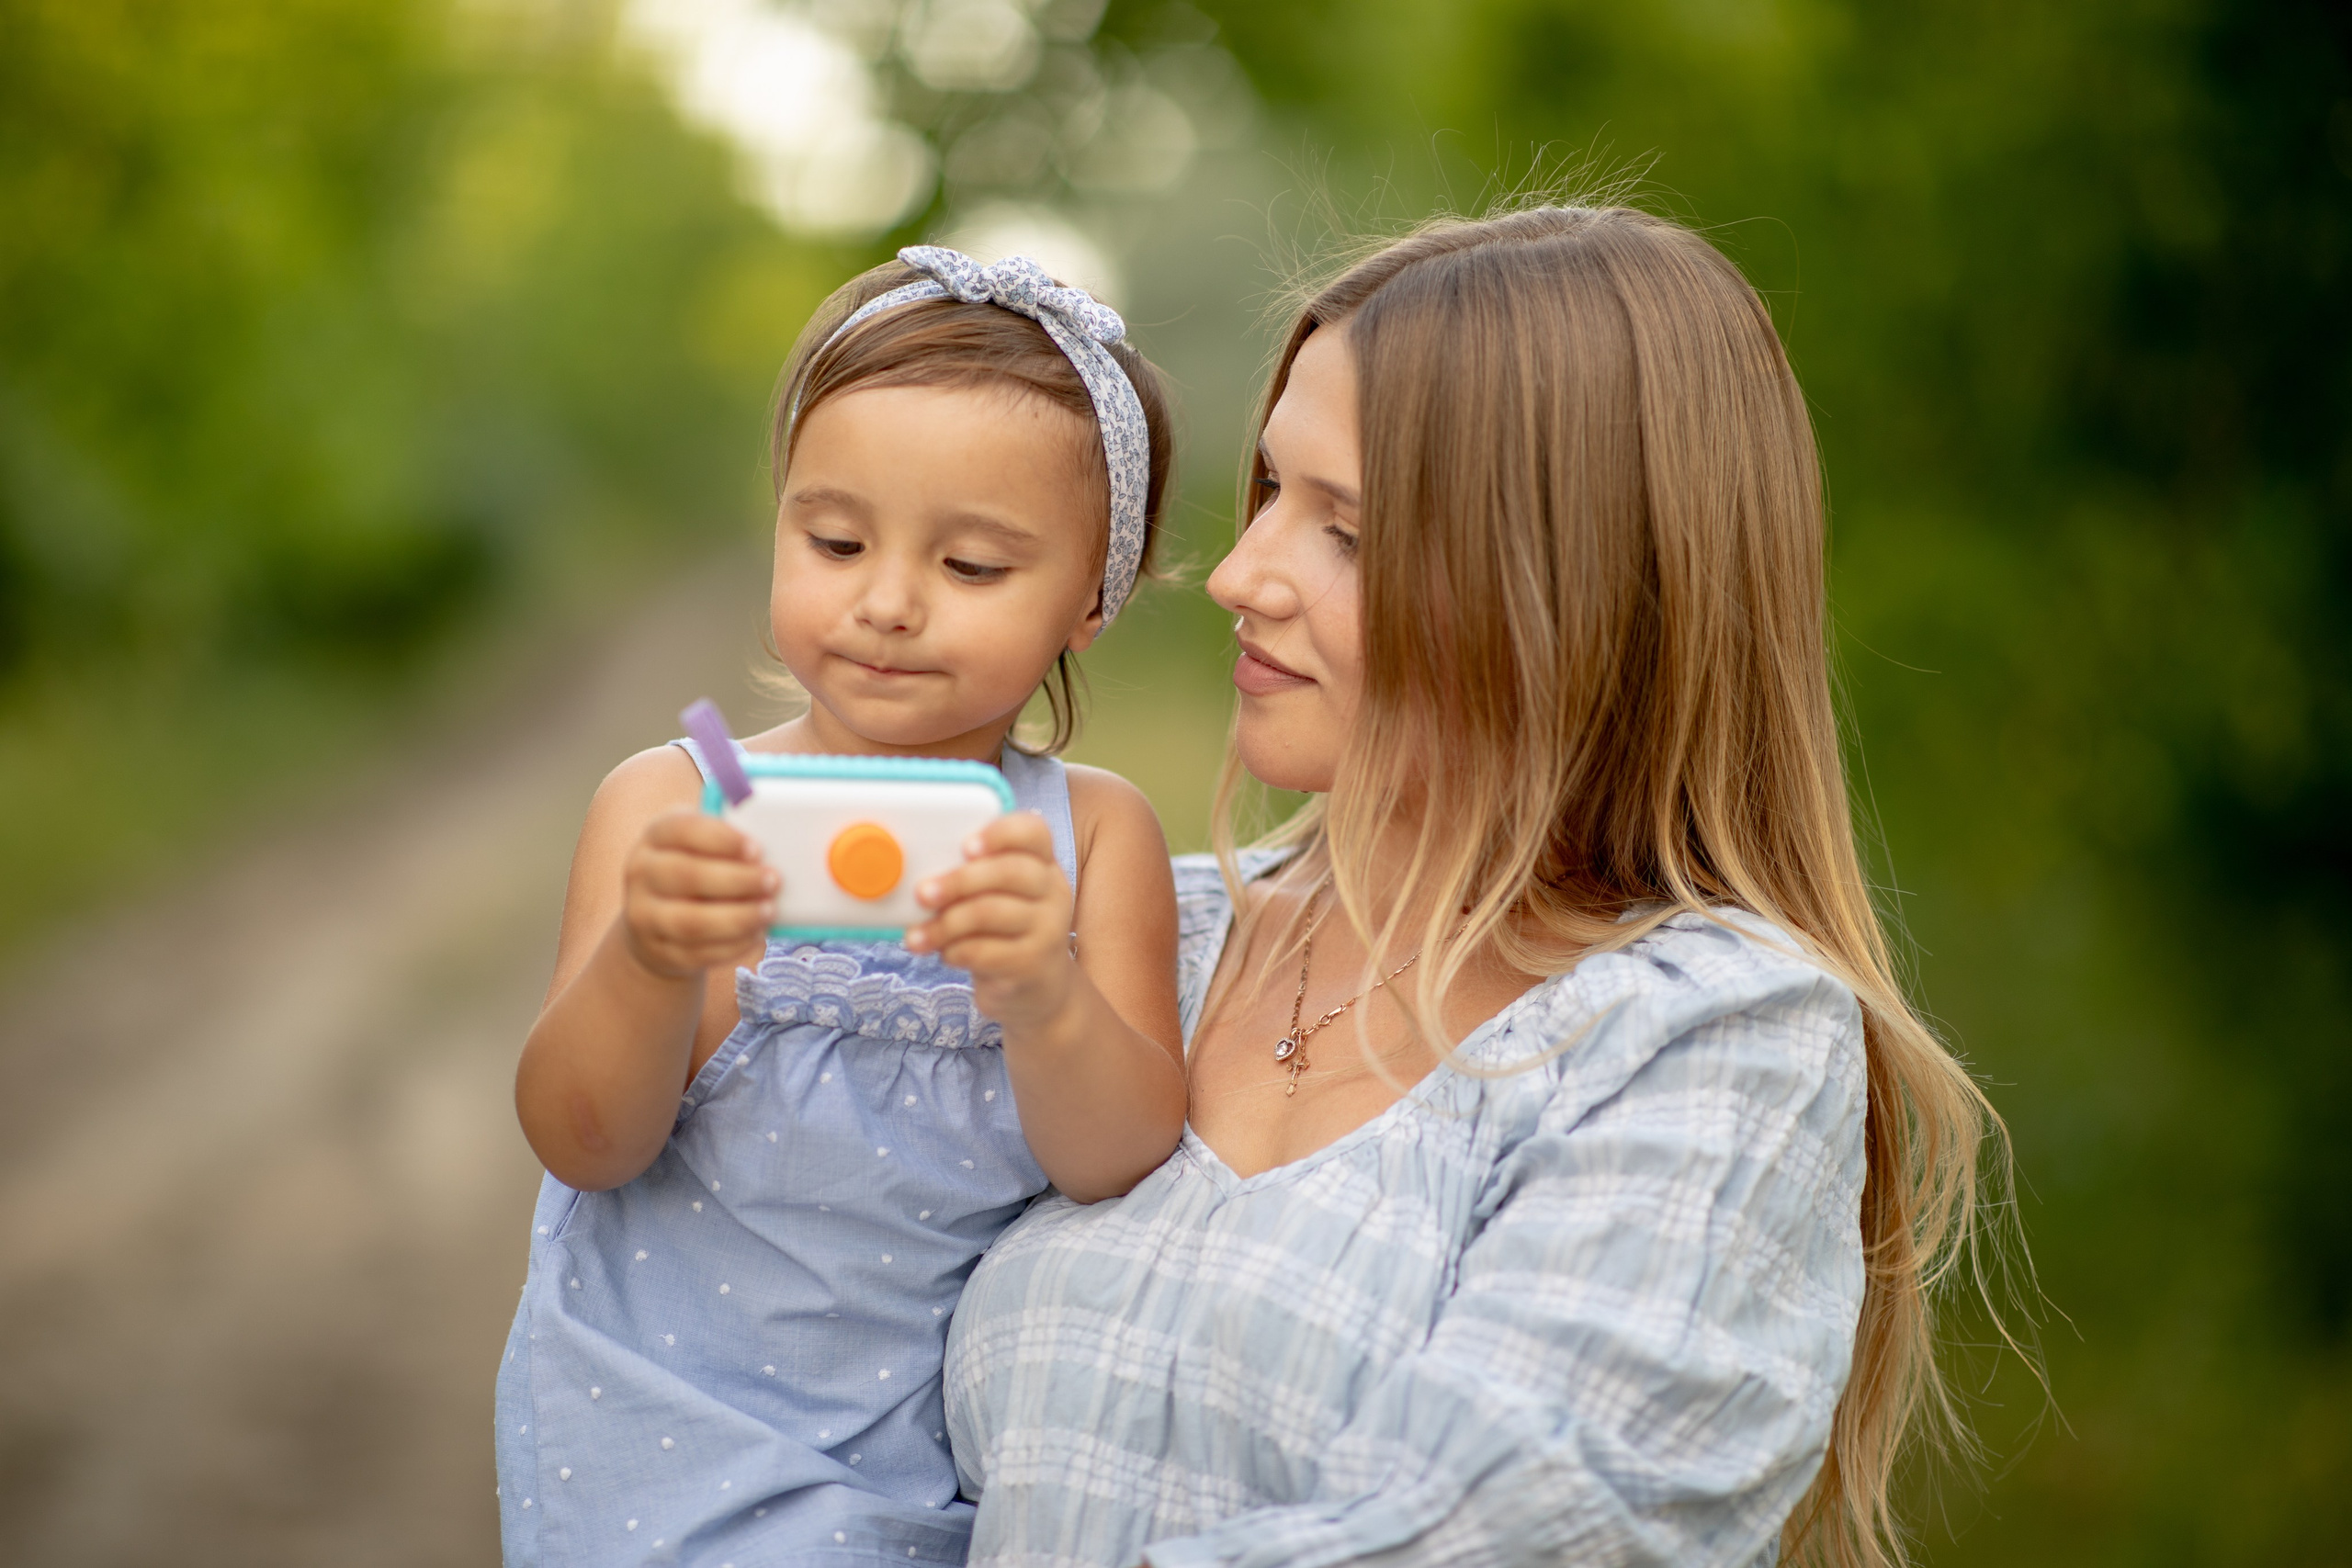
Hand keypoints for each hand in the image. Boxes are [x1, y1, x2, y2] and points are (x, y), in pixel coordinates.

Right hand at [618, 809, 776, 979]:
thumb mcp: (701, 844)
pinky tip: (755, 934)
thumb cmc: (694, 869)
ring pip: (691, 921)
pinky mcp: (658, 950)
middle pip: (687, 876)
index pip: (683, 829)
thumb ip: (729, 841)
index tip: (757, 849)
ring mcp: (645, 915)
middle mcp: (641, 873)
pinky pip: (698, 952)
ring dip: (737, 918)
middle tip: (773, 881)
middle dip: (737, 880)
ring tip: (768, 911)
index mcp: (656, 835)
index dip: (722, 839)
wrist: (656, 920)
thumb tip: (777, 843)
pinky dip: (733, 945)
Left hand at [905, 811, 1075, 1031]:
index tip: (965, 846)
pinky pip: (984, 951)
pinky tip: (945, 954)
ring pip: (990, 912)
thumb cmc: (1005, 934)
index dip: (999, 833)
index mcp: (1042, 865)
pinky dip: (954, 951)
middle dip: (958, 881)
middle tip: (922, 893)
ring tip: (916, 936)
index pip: (1032, 832)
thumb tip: (919, 874)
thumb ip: (973, 880)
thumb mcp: (998, 899)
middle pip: (1008, 871)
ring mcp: (1048, 930)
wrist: (1038, 992)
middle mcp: (1052, 893)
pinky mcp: (1032, 964)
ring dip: (944, 923)